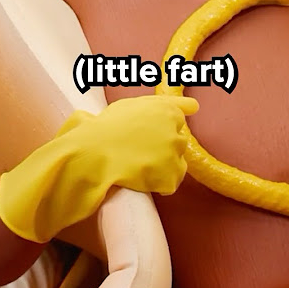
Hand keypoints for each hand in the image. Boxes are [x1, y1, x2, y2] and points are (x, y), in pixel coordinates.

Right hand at [0, 94, 198, 241]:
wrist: (93, 154)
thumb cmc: (104, 128)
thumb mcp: (129, 105)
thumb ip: (159, 104)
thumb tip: (194, 106)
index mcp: (166, 108)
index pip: (182, 112)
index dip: (170, 120)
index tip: (170, 121)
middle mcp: (175, 127)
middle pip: (179, 138)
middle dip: (164, 144)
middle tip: (140, 150)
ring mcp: (174, 152)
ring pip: (178, 161)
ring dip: (164, 164)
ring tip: (140, 165)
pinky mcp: (171, 175)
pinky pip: (171, 182)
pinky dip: (161, 183)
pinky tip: (143, 178)